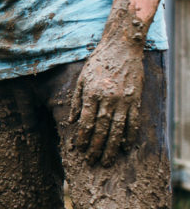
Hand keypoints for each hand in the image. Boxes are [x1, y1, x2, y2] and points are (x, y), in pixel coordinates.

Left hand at [69, 37, 143, 165]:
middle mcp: (108, 98)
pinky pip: (134, 121)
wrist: (122, 47)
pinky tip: (125, 146)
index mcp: (92, 94)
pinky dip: (130, 135)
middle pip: (101, 129)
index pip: (86, 122)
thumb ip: (77, 101)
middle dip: (95, 147)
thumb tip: (72, 122)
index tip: (78, 150)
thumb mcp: (82, 79)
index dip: (82, 138)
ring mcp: (124, 99)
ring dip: (111, 146)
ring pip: (117, 128)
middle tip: (91, 161)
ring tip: (106, 161)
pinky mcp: (136, 98)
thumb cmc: (98, 62)